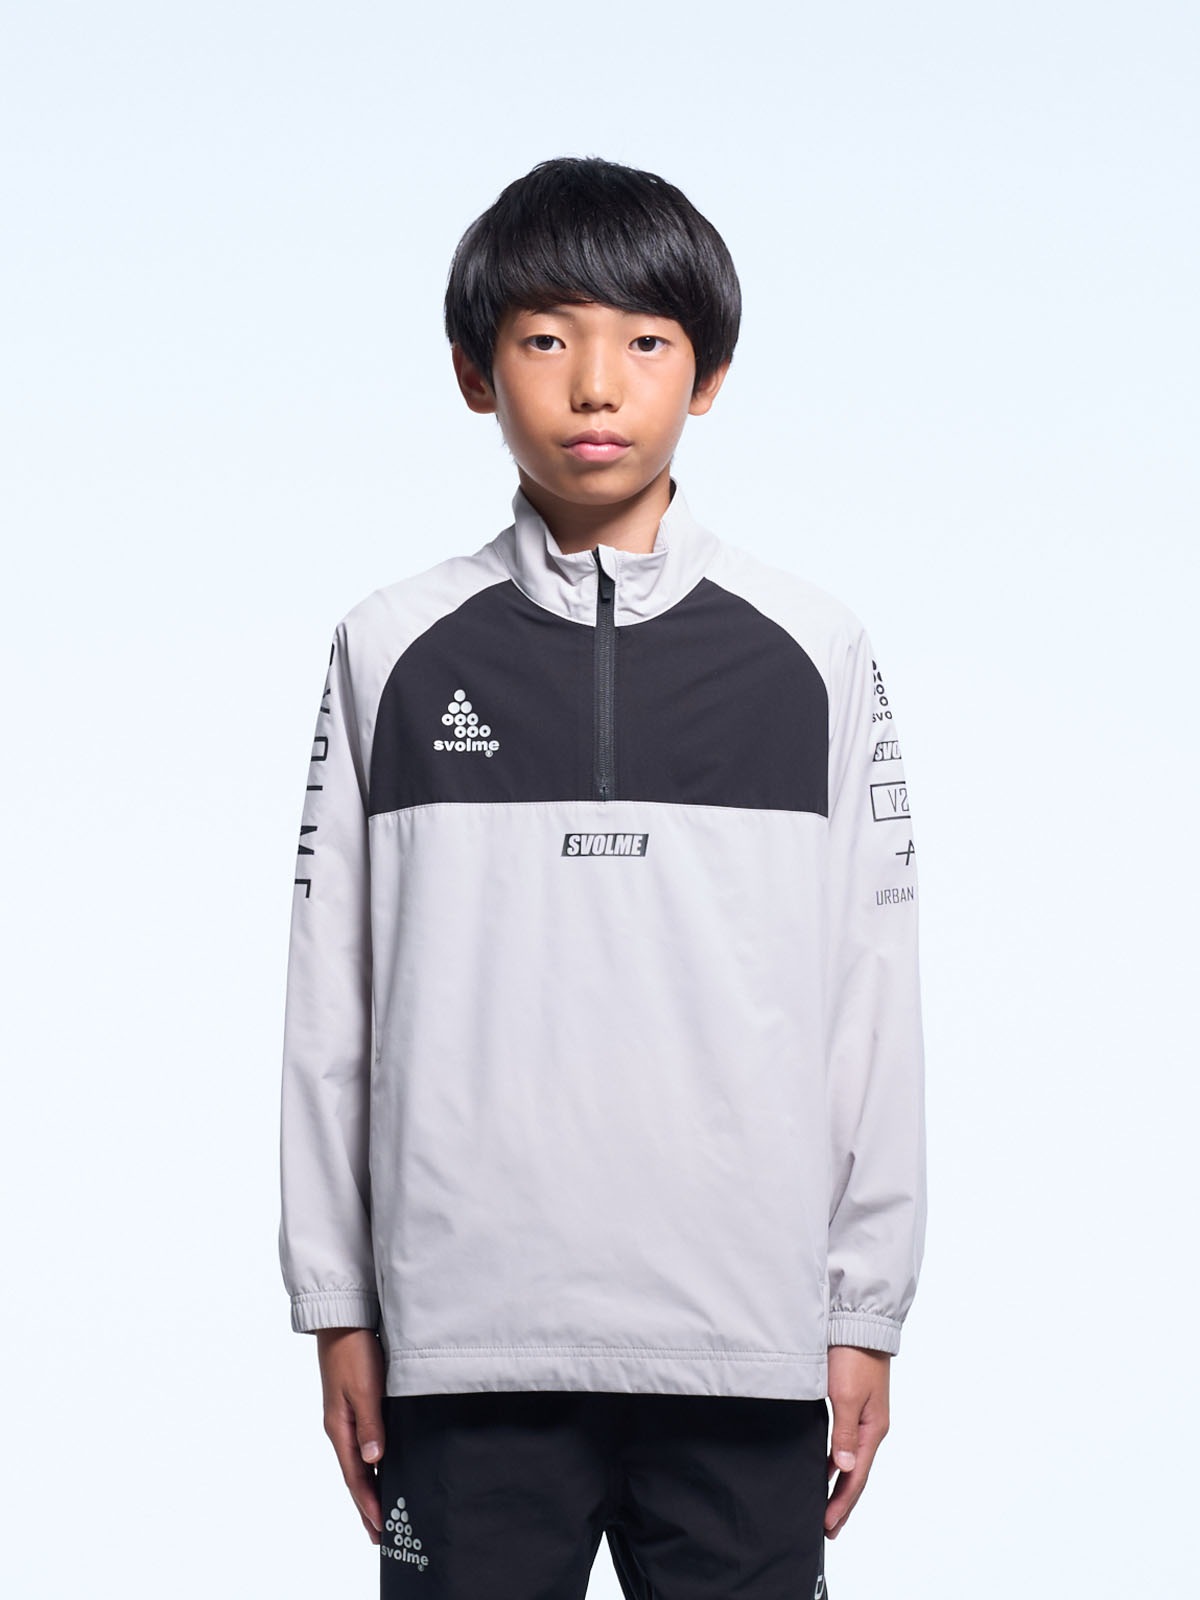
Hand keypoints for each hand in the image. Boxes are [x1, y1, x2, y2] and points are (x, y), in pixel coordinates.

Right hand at [316, 1327, 386, 1543]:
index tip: (382, 1528)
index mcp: (339, 1428)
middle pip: (353, 1476)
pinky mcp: (352, 1406)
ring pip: (356, 1463)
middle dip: (366, 1505)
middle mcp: (339, 1428)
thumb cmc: (355, 1351)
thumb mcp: (365, 1388)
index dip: (369, 1503)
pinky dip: (368, 1466)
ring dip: (367, 1488)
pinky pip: (360, 1446)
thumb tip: (374, 1462)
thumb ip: (370, 1425)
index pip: (356, 1476)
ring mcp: (343, 1417)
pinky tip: (378, 1469)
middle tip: (379, 1536)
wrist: (343, 1320)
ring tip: (379, 1512)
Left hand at [824, 1345, 890, 1538]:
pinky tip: (827, 1466)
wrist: (860, 1323)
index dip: (842, 1503)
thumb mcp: (844, 1395)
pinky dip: (837, 1461)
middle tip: (829, 1529)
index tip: (828, 1526)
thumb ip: (844, 1432)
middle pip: (856, 1473)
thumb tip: (843, 1469)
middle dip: (843, 1502)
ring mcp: (866, 1416)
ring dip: (840, 1483)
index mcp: (872, 1429)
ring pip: (852, 1459)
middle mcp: (872, 1427)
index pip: (855, 1476)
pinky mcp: (856, 1404)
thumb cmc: (852, 1356)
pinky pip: (847, 1443)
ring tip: (827, 1506)